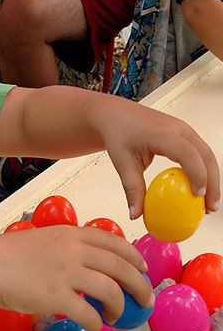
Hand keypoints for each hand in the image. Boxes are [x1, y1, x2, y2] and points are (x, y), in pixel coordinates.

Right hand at [0, 225, 153, 330]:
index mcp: (70, 234)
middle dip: (140, 284)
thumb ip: (66, 249)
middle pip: (122, 266)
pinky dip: (97, 322)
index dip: (134, 256)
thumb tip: (84, 268)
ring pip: (111, 290)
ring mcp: (66, 272)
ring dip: (121, 306)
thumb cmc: (6, 254)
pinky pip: (89, 313)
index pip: (114, 241)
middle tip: (145, 298)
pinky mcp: (56, 296)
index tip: (142, 268)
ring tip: (119, 316)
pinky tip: (95, 325)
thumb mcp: (42, 240)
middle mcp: (73, 250)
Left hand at [100, 103, 219, 218]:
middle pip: (206, 156)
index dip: (197, 174)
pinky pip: (200, 154)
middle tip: (210, 207)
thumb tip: (135, 214)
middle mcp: (179, 129)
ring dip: (211, 178)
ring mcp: (184, 130)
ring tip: (208, 204)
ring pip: (207, 155)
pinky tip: (199, 190)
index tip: (197, 195)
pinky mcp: (185, 135)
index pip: (187, 154)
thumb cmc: (119, 133)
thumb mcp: (122, 162)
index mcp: (163, 133)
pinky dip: (203, 172)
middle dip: (212, 183)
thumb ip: (131, 188)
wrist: (117, 116)